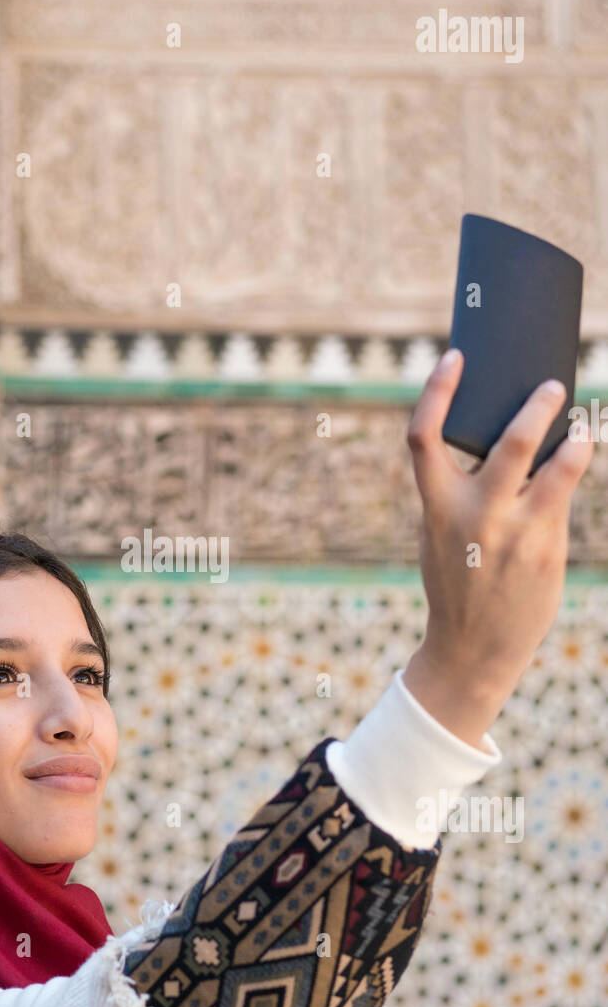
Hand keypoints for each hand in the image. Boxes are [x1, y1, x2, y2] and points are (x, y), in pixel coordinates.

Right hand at [402, 349, 593, 747]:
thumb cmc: (457, 580)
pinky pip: (566, 495)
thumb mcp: (441, 533)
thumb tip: (504, 437)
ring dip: (577, 434)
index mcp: (436, 506)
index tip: (454, 359)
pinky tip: (580, 454)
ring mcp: (515, 532)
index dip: (436, 391)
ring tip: (583, 421)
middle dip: (538, 405)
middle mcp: (476, 515)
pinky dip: (574, 469)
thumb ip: (461, 491)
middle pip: (512, 440)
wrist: (472, 647)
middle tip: (553, 387)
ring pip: (558, 465)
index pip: (424, 436)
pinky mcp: (547, 547)